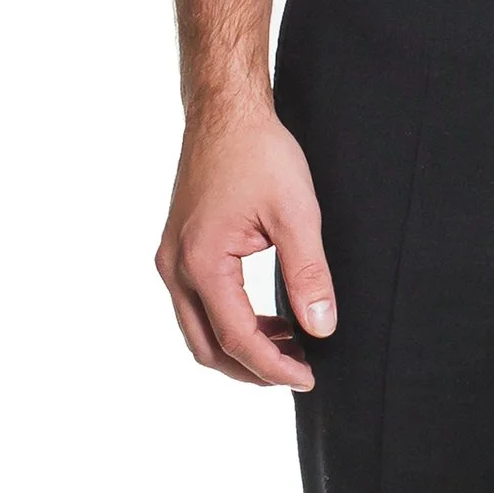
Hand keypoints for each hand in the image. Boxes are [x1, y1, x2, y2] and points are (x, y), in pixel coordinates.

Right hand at [157, 91, 335, 389]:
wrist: (226, 113)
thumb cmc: (260, 154)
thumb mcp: (297, 214)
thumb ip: (309, 274)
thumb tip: (322, 328)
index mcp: (201, 262)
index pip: (236, 338)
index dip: (274, 367)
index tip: (310, 379)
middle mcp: (176, 268)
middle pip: (208, 347)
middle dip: (253, 369)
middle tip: (300, 372)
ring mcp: (171, 260)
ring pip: (199, 331)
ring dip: (241, 348)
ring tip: (291, 348)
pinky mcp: (179, 251)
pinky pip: (198, 307)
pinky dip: (230, 324)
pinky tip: (271, 321)